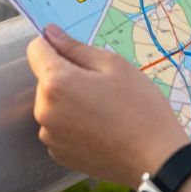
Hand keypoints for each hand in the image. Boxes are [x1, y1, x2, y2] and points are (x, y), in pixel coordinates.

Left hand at [27, 23, 188, 187]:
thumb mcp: (113, 65)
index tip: (77, 53)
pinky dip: (73, 123)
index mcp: (56, 83)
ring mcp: (50, 135)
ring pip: (53, 103)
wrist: (155, 158)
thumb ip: (75, 48)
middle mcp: (44, 110)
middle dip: (67, 75)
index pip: (36, 49)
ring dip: (69, 100)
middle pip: (46, 78)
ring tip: (103, 109)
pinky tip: (99, 128)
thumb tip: (50, 33)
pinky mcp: (59, 153)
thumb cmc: (139, 106)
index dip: (55, 45)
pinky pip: (59, 126)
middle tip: (102, 86)